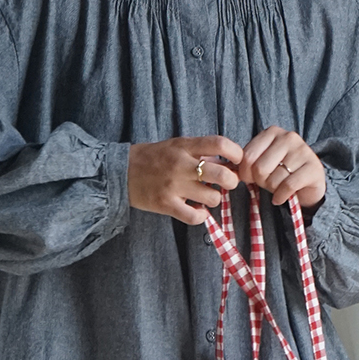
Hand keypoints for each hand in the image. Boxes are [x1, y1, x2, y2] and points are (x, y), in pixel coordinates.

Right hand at [128, 136, 242, 225]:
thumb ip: (199, 152)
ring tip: (207, 197)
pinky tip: (197, 211)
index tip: (237, 160)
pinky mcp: (166, 205)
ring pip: (212, 197)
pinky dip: (201, 216)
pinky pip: (194, 216)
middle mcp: (180, 164)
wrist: (121, 171)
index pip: (219, 144)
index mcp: (184, 146)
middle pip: (221, 174)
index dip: (235, 153)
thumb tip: (228, 162)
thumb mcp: (176, 146)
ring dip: (215, 199)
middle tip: (227, 184)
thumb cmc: (153, 158)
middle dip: (232, 181)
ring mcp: (174, 186)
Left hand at [239, 127, 325, 207]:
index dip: (245, 173)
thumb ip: (245, 163)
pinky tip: (281, 197)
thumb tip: (224, 168)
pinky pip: (288, 186)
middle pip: (260, 168)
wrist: (308, 183)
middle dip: (261, 182)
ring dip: (273, 190)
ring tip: (278, 187)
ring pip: (274, 179)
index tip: (251, 179)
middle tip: (268, 183)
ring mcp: (303, 151)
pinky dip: (281, 197)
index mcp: (272, 132)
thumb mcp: (261, 163)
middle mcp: (288, 137)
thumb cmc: (280, 172)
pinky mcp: (313, 168)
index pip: (247, 156)